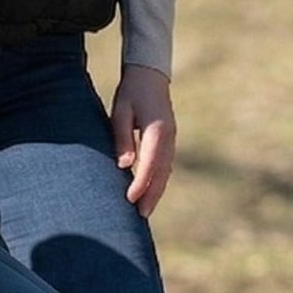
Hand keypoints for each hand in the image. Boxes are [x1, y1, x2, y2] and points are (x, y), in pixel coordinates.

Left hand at [110, 63, 176, 217]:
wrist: (149, 76)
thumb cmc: (130, 94)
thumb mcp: (120, 112)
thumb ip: (122, 138)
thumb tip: (125, 166)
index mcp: (157, 129)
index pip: (150, 162)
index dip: (141, 183)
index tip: (130, 199)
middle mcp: (168, 137)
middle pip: (162, 172)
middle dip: (152, 195)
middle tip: (141, 216)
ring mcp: (171, 140)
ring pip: (166, 171)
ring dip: (156, 192)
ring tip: (144, 211)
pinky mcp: (169, 141)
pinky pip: (165, 166)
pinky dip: (158, 182)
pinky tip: (149, 194)